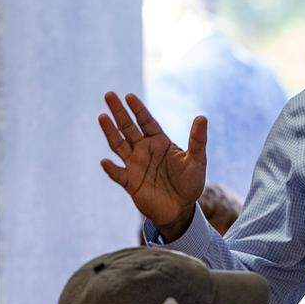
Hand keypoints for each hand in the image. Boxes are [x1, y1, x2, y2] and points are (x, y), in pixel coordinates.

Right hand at [98, 92, 206, 231]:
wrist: (181, 208)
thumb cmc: (190, 182)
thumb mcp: (197, 161)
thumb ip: (198, 140)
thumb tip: (202, 117)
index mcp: (159, 142)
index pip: (146, 121)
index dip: (138, 109)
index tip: (128, 96)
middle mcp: (144, 150)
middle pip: (128, 128)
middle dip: (119, 112)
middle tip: (109, 95)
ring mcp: (135, 165)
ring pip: (119, 145)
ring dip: (110, 132)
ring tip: (102, 117)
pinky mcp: (130, 183)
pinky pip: (118, 174)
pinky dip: (111, 169)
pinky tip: (105, 161)